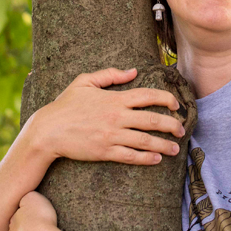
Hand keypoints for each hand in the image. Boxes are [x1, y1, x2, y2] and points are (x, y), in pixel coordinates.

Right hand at [31, 67, 185, 165]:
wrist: (48, 130)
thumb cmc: (65, 104)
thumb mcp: (84, 82)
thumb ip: (110, 75)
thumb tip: (132, 71)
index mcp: (114, 99)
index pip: (148, 96)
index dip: (166, 99)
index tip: (176, 105)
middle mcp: (117, 117)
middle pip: (152, 120)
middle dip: (172, 124)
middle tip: (182, 129)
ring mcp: (112, 135)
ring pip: (145, 140)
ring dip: (164, 144)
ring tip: (175, 148)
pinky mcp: (105, 151)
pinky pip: (131, 156)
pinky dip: (146, 158)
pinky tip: (157, 159)